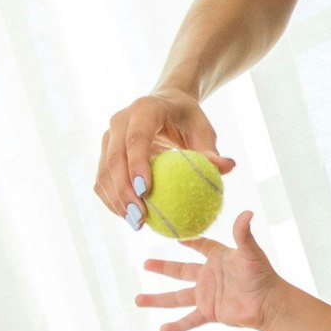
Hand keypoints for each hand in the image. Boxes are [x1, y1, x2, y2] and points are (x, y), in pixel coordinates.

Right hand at [96, 89, 236, 226]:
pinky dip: (113, 201)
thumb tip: (227, 168)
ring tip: (136, 224)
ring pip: (104, 172)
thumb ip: (211, 151)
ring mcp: (108, 137)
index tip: (145, 192)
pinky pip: (103, 181)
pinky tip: (130, 219)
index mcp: (144, 110)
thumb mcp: (204, 131)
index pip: (136, 138)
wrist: (167, 106)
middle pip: (115, 158)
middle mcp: (120, 121)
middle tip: (140, 218)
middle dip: (124, 191)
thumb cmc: (189, 120)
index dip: (137, 164)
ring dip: (116, 201)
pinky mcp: (104, 152)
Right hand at [137, 211, 285, 330]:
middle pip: (180, 271)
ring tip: (138, 300)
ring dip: (157, 299)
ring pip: (176, 297)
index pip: (201, 246)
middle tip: (145, 263)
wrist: (268, 304)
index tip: (175, 234)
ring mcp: (207, 295)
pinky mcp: (209, 312)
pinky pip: (189, 320)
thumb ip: (243, 233)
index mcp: (217, 258)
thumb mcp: (250, 252)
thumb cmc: (262, 275)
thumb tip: (247, 213)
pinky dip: (177, 325)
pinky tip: (162, 329)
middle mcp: (209, 277)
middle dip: (162, 267)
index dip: (189, 240)